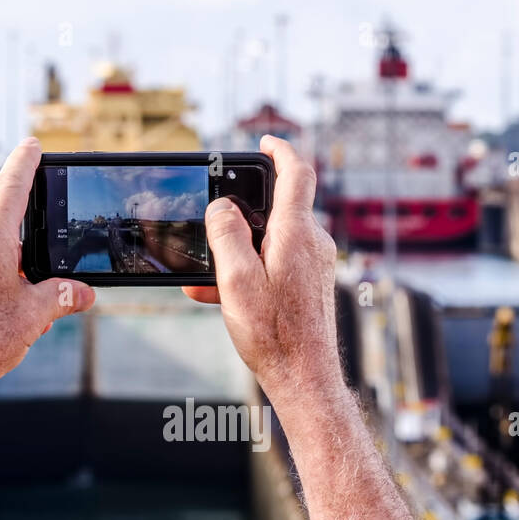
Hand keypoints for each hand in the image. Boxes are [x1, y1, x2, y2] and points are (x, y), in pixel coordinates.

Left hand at [0, 138, 94, 437]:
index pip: (10, 188)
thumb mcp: (34, 317)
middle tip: (32, 294)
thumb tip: (82, 293)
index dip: (24, 164)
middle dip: (21, 260)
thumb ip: (62, 297)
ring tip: (5, 318)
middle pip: (1, 235)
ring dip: (0, 278)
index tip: (31, 145)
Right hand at [184, 135, 342, 401]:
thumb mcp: (236, 279)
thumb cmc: (273, 333)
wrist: (304, 378)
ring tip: (205, 278)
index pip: (296, 173)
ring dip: (237, 253)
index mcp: (295, 233)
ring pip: (270, 241)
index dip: (280, 150)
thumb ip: (226, 235)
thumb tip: (221, 207)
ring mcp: (313, 265)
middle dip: (240, 216)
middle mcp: (311, 244)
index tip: (264, 141)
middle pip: (276, 208)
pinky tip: (219, 295)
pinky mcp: (310, 285)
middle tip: (211, 225)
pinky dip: (249, 272)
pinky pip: (275, 265)